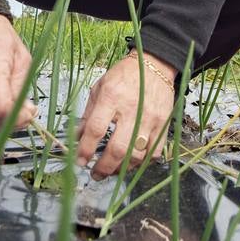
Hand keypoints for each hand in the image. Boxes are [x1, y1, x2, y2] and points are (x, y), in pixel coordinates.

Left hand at [76, 52, 176, 179]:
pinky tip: (132, 161)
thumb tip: (76, 138)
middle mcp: (132, 109)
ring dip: (122, 168)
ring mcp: (150, 118)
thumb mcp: (99, 88)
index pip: (96, 129)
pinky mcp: (163, 124)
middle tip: (96, 174)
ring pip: (136, 155)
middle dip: (104, 167)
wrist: (154, 66)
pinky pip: (154, 152)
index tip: (79, 162)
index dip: (85, 149)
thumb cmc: (123, 76)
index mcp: (111, 97)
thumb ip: (88, 115)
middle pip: (118, 148)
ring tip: (112, 170)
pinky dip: (142, 162)